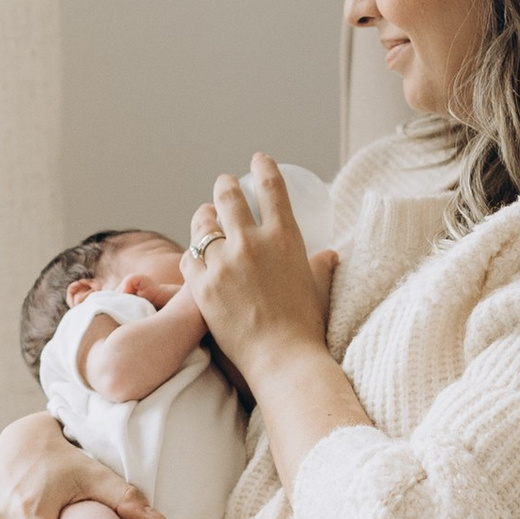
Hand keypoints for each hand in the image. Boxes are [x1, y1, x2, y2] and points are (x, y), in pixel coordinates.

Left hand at [187, 156, 338, 391]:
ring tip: (206, 216)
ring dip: (204, 216)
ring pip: (203, 225)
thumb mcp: (319, 285)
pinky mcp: (201, 286)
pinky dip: (193, 253)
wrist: (282, 358)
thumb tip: (330, 254)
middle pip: (228, 196)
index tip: (258, 159)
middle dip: (224, 186)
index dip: (263, 167)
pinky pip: (189, 258)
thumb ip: (322, 264)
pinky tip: (196, 254)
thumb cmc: (307, 324)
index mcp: (284, 236)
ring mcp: (223, 263)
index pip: (271, 187)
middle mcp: (251, 243)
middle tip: (224, 185)